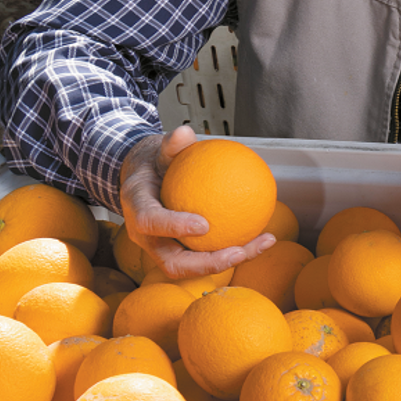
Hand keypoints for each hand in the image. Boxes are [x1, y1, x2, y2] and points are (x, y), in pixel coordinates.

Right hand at [119, 125, 274, 277]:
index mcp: (137, 209)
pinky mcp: (182, 252)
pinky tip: (263, 236)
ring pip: (194, 267)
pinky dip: (236, 250)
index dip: (174, 227)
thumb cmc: (153, 165)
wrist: (143, 181)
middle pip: (173, 263)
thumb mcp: (158, 151)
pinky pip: (208, 256)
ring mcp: (164, 248)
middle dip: (207, 263)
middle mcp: (147, 237)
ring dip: (230, 261)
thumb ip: (171, 145)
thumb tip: (184, 133)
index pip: (150, 222)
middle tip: (238, 251)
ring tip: (261, 244)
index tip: (204, 225)